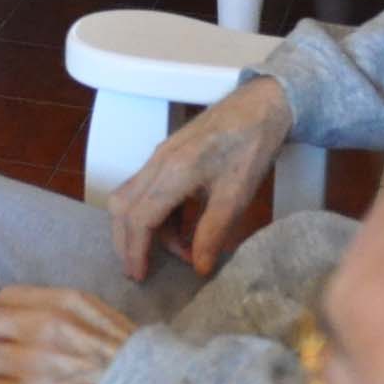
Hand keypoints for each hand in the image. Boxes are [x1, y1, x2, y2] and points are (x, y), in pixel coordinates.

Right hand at [107, 75, 292, 280]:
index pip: (139, 217)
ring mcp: (160, 156)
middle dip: (126, 242)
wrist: (261, 106)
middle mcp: (157, 162)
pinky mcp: (168, 155)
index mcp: (174, 171)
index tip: (139, 278)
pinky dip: (156, 214)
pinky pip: (147, 189)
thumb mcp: (236, 196)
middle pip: (122, 206)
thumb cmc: (252, 147)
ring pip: (131, 197)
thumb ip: (213, 232)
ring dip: (144, 229)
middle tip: (141, 271)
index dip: (135, 250)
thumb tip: (198, 268)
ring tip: (176, 253)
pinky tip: (181, 230)